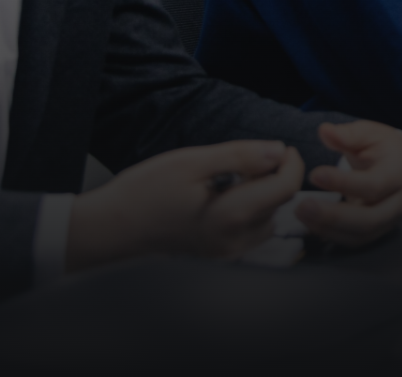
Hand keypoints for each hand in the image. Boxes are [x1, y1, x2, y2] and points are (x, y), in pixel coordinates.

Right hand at [67, 140, 302, 272]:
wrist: (110, 228)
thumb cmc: (144, 193)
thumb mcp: (192, 162)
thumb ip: (240, 156)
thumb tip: (278, 150)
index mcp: (231, 217)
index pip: (286, 188)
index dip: (290, 162)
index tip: (279, 146)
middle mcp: (235, 241)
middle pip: (278, 201)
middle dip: (272, 175)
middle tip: (242, 159)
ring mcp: (228, 252)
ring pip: (268, 216)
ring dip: (261, 193)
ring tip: (228, 179)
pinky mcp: (220, 254)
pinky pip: (251, 228)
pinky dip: (248, 209)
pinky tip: (221, 197)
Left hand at [294, 121, 401, 247]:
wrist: (401, 163)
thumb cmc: (382, 146)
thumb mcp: (369, 133)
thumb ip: (347, 134)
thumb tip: (325, 131)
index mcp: (399, 172)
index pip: (373, 184)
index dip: (343, 182)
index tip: (314, 174)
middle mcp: (399, 201)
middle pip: (369, 219)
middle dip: (333, 216)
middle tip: (302, 206)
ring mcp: (390, 219)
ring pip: (361, 234)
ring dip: (329, 228)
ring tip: (302, 214)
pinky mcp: (378, 230)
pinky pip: (355, 240)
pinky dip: (331, 235)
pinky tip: (311, 223)